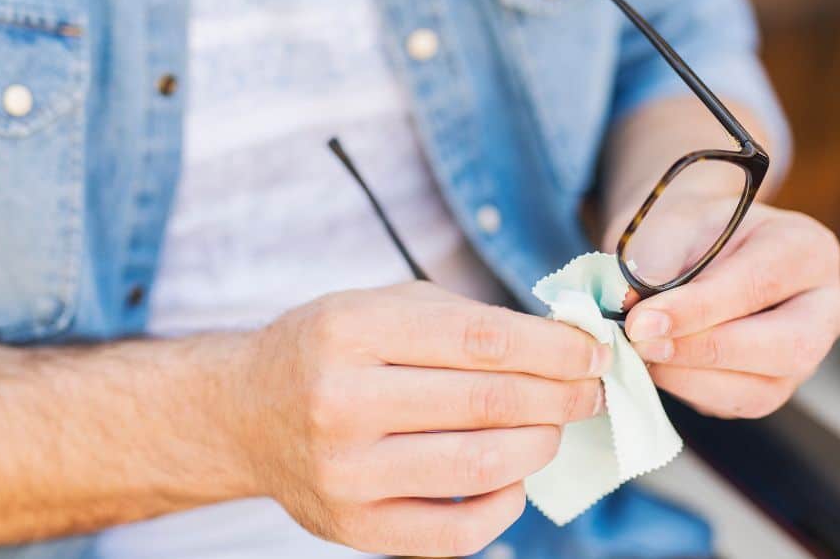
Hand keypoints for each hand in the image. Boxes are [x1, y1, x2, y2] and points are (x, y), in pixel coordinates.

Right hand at [232, 282, 611, 556]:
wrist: (246, 412)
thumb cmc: (327, 351)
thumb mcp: (380, 306)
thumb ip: (463, 320)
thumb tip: (560, 343)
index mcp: (350, 332)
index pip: (481, 340)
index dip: (553, 347)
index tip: (592, 349)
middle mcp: (341, 402)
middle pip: (487, 403)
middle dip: (560, 395)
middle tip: (590, 390)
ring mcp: (345, 472)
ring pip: (478, 467)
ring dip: (540, 446)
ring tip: (554, 428)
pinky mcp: (352, 527)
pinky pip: (454, 533)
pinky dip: (504, 506)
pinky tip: (514, 478)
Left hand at [604, 197, 839, 418]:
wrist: (689, 249)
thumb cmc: (687, 233)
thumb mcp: (671, 226)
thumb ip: (658, 263)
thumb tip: (637, 309)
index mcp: (807, 250)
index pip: (761, 284)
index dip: (699, 308)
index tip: (643, 320)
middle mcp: (823, 307)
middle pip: (788, 346)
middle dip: (706, 349)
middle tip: (643, 341)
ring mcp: (806, 355)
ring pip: (763, 389)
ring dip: (691, 377)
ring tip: (641, 352)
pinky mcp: (774, 386)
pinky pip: (737, 404)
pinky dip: (688, 390)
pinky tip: (655, 366)